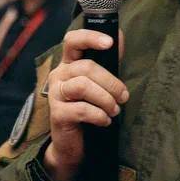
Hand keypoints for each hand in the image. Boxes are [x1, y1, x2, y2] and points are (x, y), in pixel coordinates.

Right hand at [43, 29, 127, 180]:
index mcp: (68, 64)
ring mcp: (55, 94)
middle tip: (124, 97)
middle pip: (86, 67)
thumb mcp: (100, 84)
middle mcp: (58, 75)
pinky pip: (82, 109)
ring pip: (83, 86)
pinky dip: (99, 115)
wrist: (73, 144)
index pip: (72, 41)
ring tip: (115, 110)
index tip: (110, 43)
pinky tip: (105, 121)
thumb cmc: (88, 109)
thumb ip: (108, 61)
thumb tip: (120, 36)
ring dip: (106, 99)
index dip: (90, 37)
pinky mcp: (57, 114)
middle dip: (111, 82)